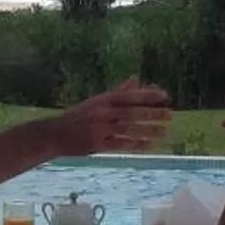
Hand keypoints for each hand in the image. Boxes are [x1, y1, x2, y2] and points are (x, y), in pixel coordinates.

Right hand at [52, 79, 170, 155]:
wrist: (54, 134)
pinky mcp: (97, 144)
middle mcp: (102, 113)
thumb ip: (118, 91)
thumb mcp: (97, 101)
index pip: (130, 96)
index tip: (165, 96)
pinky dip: (135, 145)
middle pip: (132, 112)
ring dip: (148, 131)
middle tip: (170, 115)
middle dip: (152, 113)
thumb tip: (135, 78)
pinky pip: (120, 144)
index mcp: (103, 100)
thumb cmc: (78, 116)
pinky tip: (149, 145)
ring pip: (129, 129)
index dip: (148, 95)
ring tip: (164, 132)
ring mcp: (100, 129)